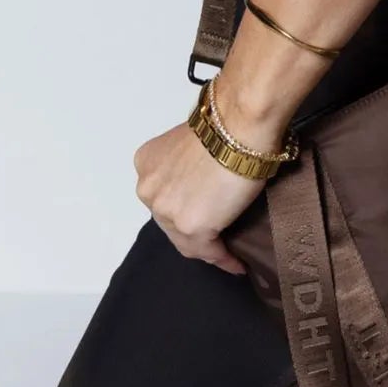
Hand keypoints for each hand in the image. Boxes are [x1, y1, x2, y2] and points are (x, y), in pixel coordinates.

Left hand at [133, 118, 266, 272]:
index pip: (164, 195)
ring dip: (207, 247)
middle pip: (170, 220)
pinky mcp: (191, 227)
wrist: (240, 123)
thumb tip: (206, 177)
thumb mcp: (192, 143)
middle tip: (217, 234)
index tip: (202, 213)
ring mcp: (166, 210)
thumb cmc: (226, 123)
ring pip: (186, 240)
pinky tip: (236, 263)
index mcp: (147, 163)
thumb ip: (188, 164)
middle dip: (192, 228)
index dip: (183, 207)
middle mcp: (148, 189)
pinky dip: (223, 259)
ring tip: (228, 253)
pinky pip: (208, 252)